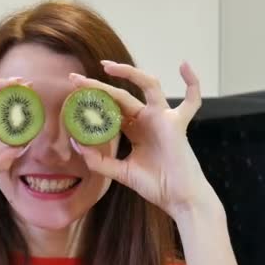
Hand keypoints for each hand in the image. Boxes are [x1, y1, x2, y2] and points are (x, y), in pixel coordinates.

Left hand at [68, 60, 209, 219]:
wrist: (178, 199)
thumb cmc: (155, 185)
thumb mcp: (120, 172)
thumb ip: (99, 161)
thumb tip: (77, 144)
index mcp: (134, 129)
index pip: (110, 108)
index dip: (92, 101)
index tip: (71, 92)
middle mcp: (147, 119)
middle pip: (121, 94)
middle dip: (98, 85)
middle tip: (75, 79)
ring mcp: (163, 118)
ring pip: (147, 86)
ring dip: (129, 73)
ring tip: (106, 66)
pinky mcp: (176, 123)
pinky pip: (191, 100)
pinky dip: (192, 83)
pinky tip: (184, 65)